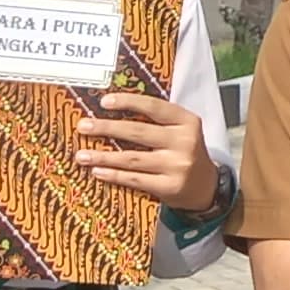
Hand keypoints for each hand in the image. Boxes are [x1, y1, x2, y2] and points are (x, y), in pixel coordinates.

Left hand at [77, 91, 219, 212]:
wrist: (207, 187)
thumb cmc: (184, 152)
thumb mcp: (180, 131)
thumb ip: (156, 121)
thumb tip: (112, 113)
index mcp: (187, 121)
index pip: (154, 107)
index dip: (128, 103)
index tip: (104, 102)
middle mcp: (184, 141)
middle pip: (138, 132)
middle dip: (107, 128)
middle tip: (83, 126)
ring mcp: (178, 165)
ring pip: (132, 158)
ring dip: (103, 156)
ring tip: (82, 155)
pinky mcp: (170, 187)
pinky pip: (135, 179)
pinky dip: (113, 175)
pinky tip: (98, 172)